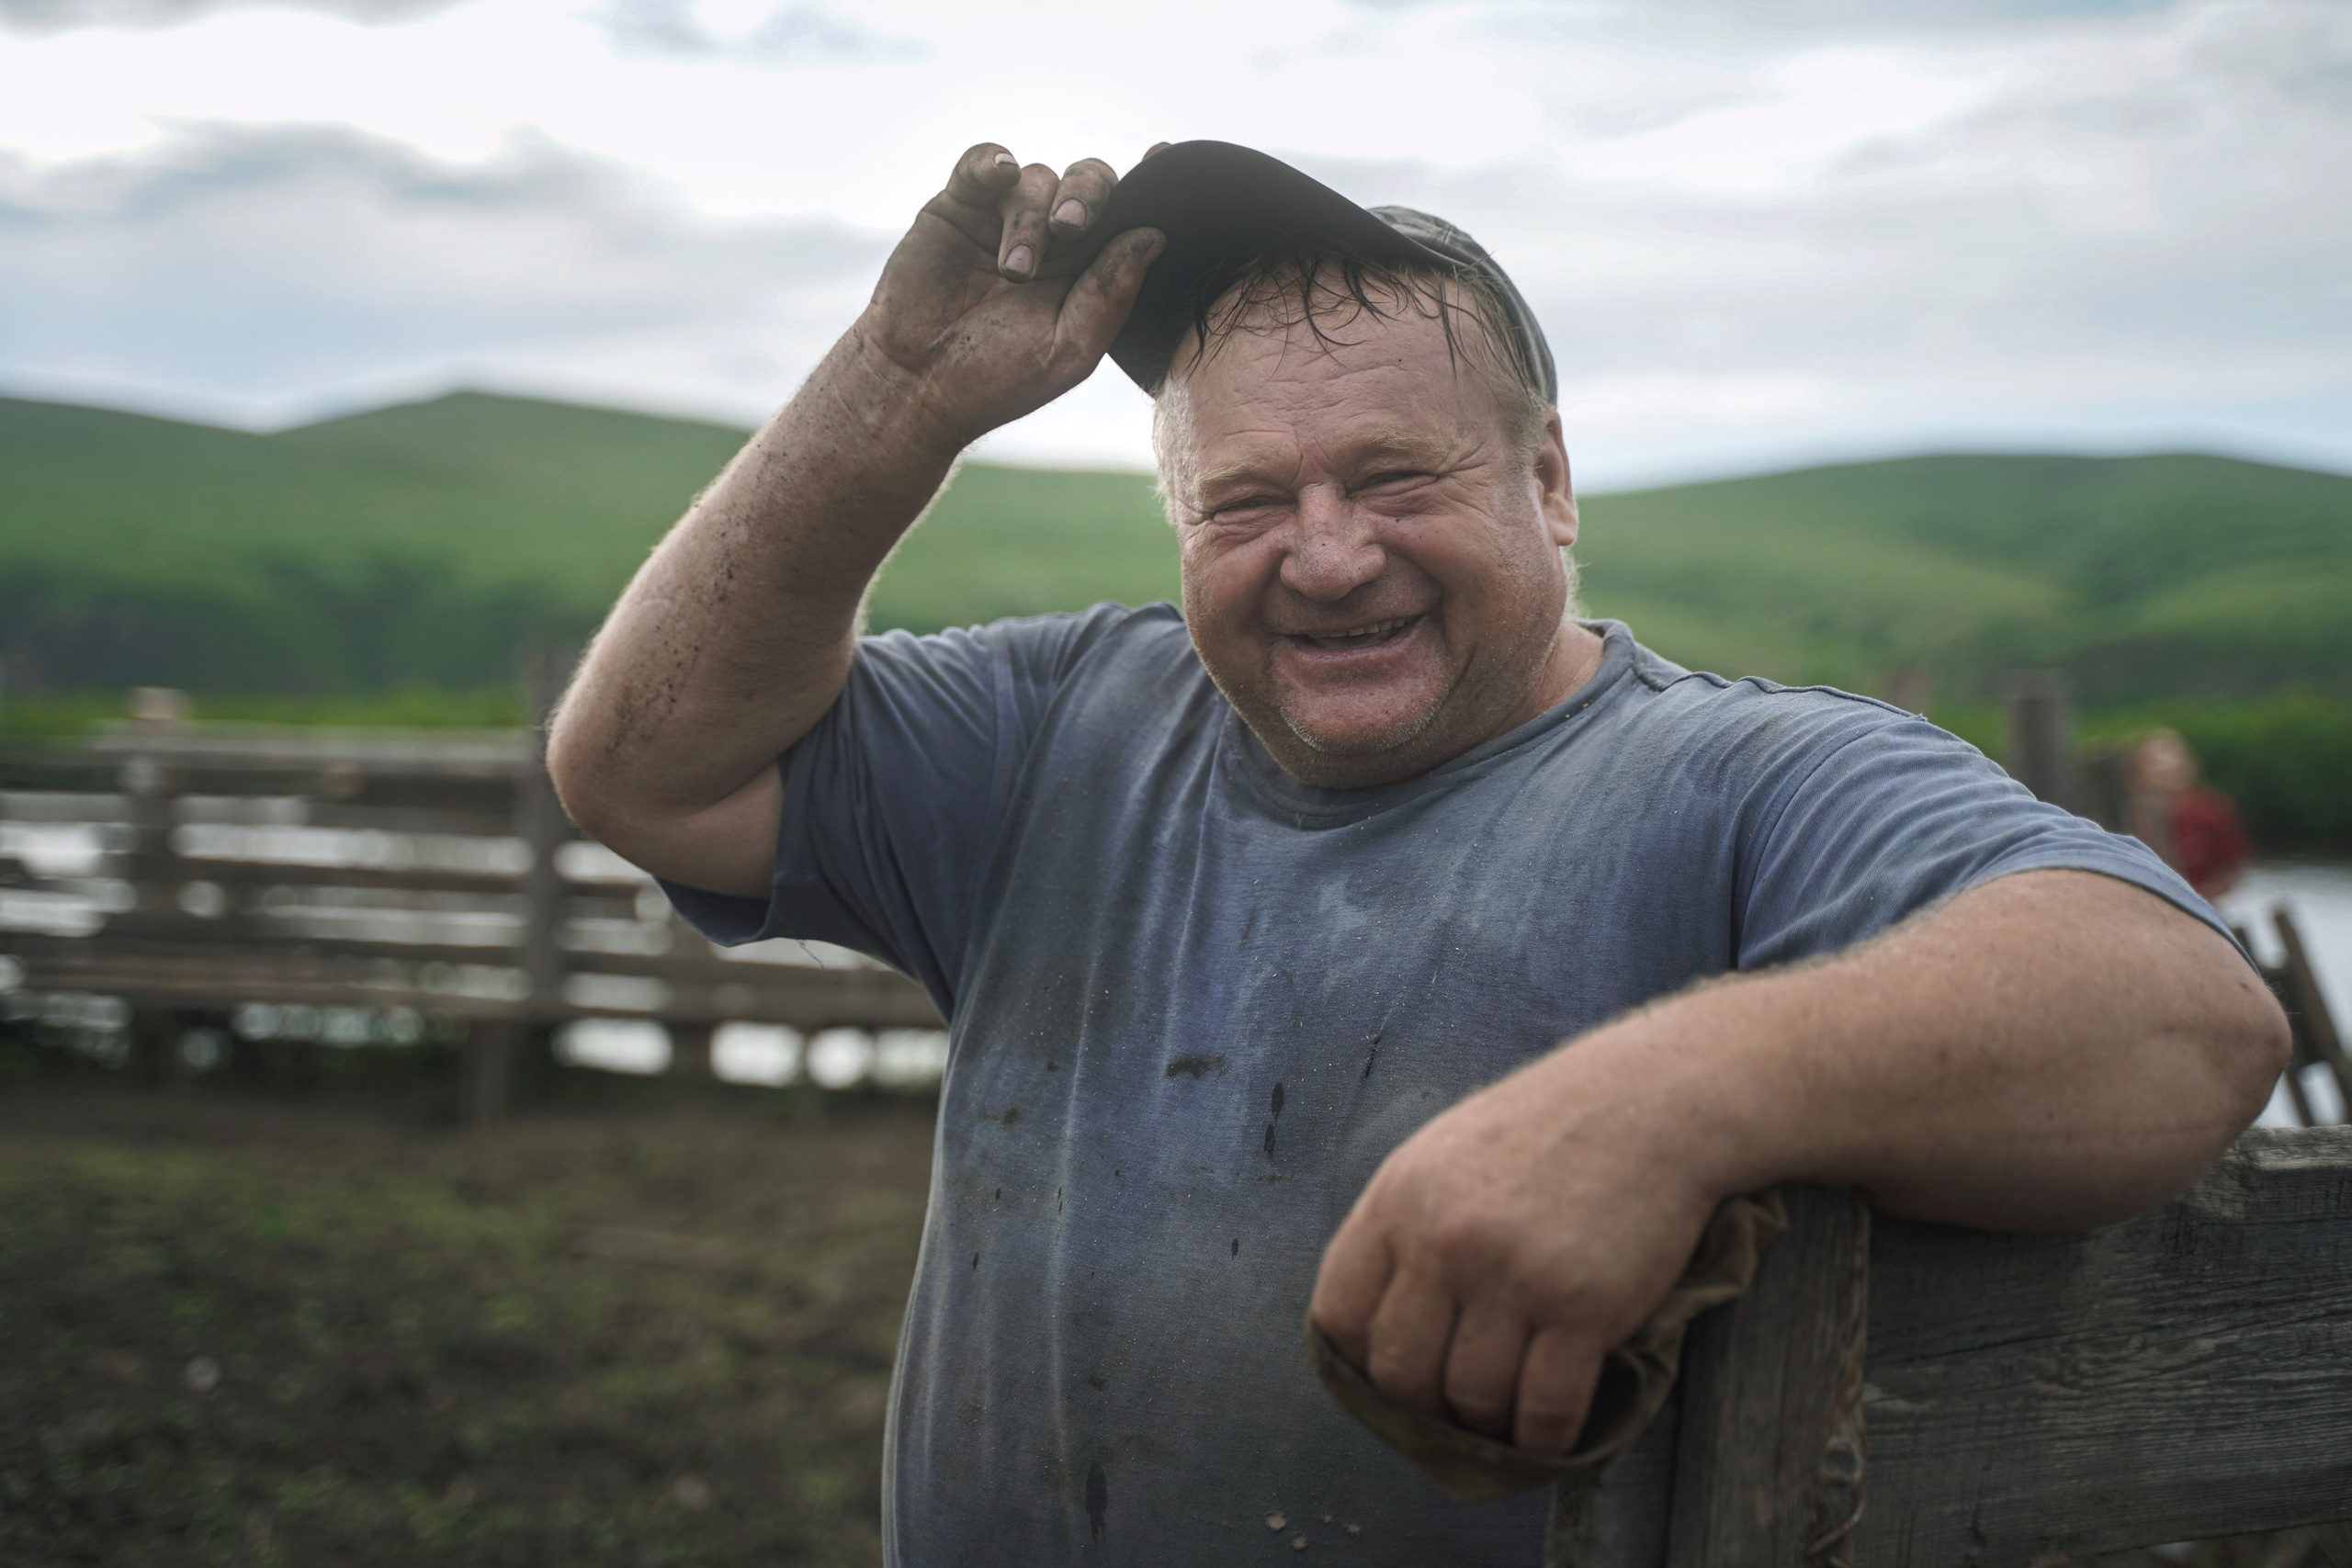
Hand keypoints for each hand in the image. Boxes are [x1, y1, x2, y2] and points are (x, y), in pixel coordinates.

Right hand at [856, 143, 1164, 450]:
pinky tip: (1002, 174)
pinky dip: (995, 161)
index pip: (1128, 215)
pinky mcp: (960, 205)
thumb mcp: (1069, 348)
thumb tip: (1154, 235)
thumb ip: (1111, 294)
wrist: (919, 384)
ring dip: (1029, 219)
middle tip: (1072, 226)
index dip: (1149, 187)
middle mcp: (1053, 236)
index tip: (1164, 159)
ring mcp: (1005, 217)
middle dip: (1088, 194)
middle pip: (1090, 181)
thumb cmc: (997, 378)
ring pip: (1038, 178)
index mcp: (1089, 268)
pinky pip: (984, 162)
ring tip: (1013, 271)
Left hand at [1307, 1036, 1722, 1454]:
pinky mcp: (1584, 1308)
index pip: (1338, 1316)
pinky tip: (1547, 1434)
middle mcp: (1445, 1241)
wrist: (1650, 1103)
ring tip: (1505, 1416)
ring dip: (1487, 1426)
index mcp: (1398, 1200)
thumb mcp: (1441, 1156)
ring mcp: (1514, 1276)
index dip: (1358, 1363)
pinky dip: (1543, 1440)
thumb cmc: (1544, 1131)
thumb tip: (1373, 1325)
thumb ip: (1402, 1231)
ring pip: (1472, 1401)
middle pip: (1399, 1373)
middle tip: (1452, 1410)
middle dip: (1421, 1409)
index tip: (1390, 1376)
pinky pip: (1545, 1410)